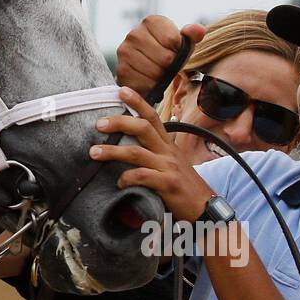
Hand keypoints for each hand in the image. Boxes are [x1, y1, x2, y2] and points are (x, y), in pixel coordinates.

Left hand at [90, 86, 214, 222]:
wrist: (206, 209)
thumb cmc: (183, 186)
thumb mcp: (171, 163)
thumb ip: (154, 152)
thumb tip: (129, 144)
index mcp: (167, 145)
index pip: (153, 116)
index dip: (138, 102)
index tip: (121, 90)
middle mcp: (168, 152)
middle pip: (143, 127)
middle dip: (119, 122)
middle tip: (99, 123)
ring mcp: (169, 167)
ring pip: (136, 152)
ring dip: (112, 151)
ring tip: (94, 152)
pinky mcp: (168, 184)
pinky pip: (143, 176)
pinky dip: (127, 178)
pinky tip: (119, 183)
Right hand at [115, 16, 205, 93]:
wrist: (148, 68)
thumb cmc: (168, 52)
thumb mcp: (183, 43)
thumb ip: (193, 35)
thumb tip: (199, 30)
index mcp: (151, 21)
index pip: (172, 40)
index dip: (178, 50)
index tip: (175, 52)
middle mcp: (134, 33)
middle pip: (165, 57)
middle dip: (171, 66)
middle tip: (168, 66)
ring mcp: (125, 51)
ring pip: (155, 71)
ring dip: (161, 77)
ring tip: (159, 73)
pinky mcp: (121, 69)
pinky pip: (144, 83)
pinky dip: (151, 85)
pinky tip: (151, 80)